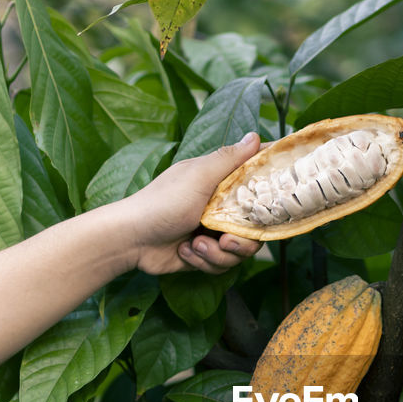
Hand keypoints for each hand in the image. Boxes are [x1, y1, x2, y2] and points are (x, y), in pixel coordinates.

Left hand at [118, 131, 264, 274]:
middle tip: (225, 240)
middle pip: (254, 230)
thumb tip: (256, 136)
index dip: (268, 201)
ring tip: (196, 245)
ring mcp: (212, 233)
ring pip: (239, 252)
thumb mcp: (198, 176)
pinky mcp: (204, 255)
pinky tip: (185, 251)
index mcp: (221, 185)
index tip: (270, 210)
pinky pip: (221, 265)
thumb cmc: (162, 202)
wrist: (131, 239)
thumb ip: (229, 159)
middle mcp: (220, 209)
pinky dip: (204, 261)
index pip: (257, 189)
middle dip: (241, 241)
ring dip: (217, 253)